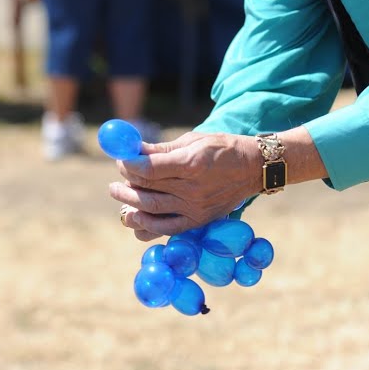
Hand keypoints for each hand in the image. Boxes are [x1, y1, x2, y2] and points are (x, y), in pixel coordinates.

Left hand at [109, 131, 261, 239]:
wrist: (252, 168)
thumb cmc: (220, 148)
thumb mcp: (192, 140)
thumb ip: (160, 149)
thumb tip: (132, 151)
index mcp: (191, 163)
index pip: (149, 169)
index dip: (129, 164)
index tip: (120, 159)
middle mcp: (193, 189)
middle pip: (148, 188)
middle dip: (126, 181)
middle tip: (116, 177)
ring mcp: (196, 208)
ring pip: (152, 210)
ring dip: (129, 202)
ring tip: (118, 193)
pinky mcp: (199, 221)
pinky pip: (167, 229)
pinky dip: (146, 226)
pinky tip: (134, 218)